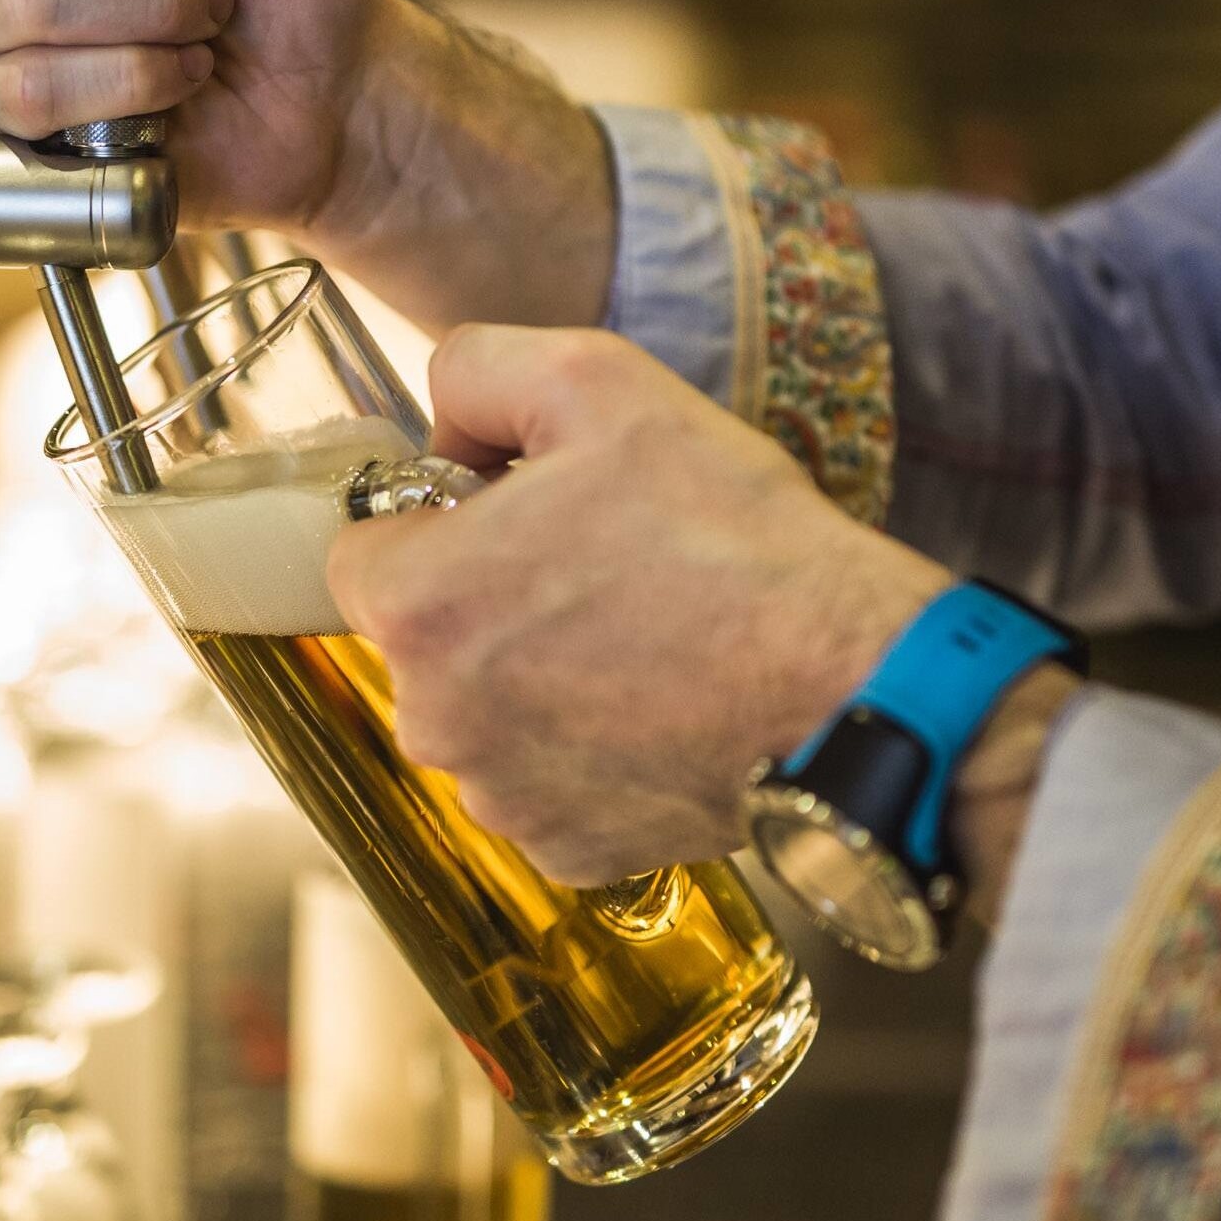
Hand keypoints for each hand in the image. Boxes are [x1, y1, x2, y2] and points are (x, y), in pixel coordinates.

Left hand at [326, 326, 951, 884]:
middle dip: (488, 595)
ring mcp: (498, 797)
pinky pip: (547, 777)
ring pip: (485, 709)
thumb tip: (438, 426)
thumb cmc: (728, 534)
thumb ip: (474, 369)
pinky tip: (663, 704)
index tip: (518, 507)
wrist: (856, 684)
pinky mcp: (566, 851)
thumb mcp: (596, 380)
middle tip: (600, 563)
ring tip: (644, 633)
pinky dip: (590, 745)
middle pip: (425, 633)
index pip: (364, 545)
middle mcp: (432, 719)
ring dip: (537, 673)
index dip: (440, 514)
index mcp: (413, 604)